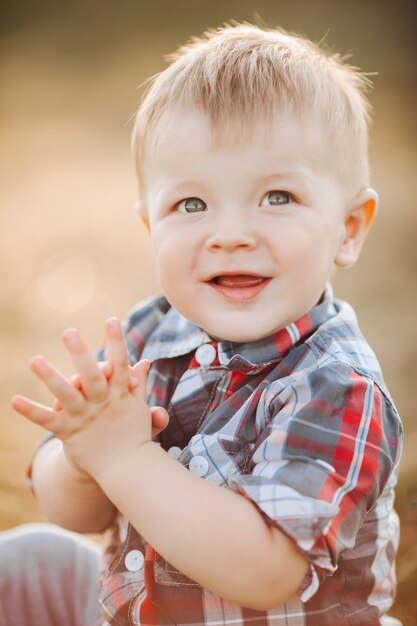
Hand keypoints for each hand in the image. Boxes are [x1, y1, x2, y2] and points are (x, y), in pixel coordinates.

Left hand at [12, 318, 162, 478]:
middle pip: (91, 375)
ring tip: (34, 360)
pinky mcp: (69, 432)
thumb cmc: (132, 433)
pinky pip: (48, 420)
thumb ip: (138, 382)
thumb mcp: (137, 406)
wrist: (126, 468)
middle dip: (81, 353)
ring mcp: (85, 418)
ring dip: (50, 377)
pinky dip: (31, 411)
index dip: (116, 341)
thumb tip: (145, 360)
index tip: (112, 320)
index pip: (120, 363)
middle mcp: (102, 404)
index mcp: (120, 394)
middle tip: (69, 332)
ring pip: (67, 394)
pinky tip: (13, 399)